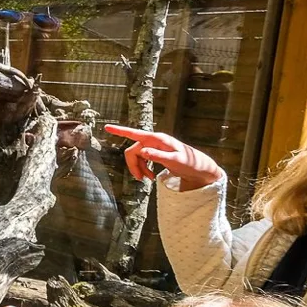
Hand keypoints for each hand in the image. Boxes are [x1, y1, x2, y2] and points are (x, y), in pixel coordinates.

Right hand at [104, 125, 225, 191]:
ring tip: (147, 179)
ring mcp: (154, 147)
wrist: (200, 169)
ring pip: (136, 157)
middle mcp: (154, 141)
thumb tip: (142, 152)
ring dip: (139, 168)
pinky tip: (149, 176)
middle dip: (133, 165)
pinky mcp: (156, 154)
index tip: (106, 127)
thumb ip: (158, 156)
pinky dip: (143, 169)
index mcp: (157, 139)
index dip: (119, 131)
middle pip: (133, 151)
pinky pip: (142, 160)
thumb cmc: (190, 162)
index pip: (134, 133)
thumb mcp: (175, 161)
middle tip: (140, 179)